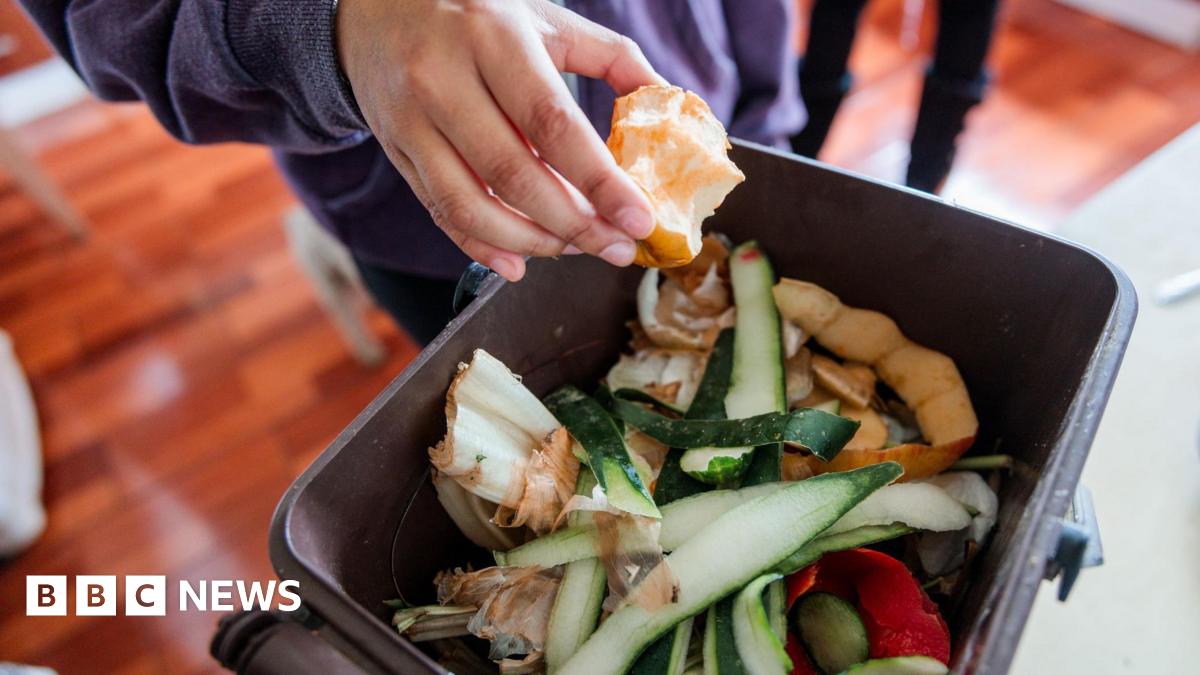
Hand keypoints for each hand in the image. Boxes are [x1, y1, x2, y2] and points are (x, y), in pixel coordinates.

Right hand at [337, 0, 663, 280]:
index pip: (553, 123)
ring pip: (472, 205)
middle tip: (617, 247)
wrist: (376, 4)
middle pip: (514, 174)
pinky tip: (517, 263)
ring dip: (531, 242)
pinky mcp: (394, 148)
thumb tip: (668, 102)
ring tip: (574, 249)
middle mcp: (443, 78)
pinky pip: (439, 211)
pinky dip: (479, 247)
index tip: (639, 219)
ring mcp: (411, 118)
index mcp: (494, 38)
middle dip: (574, 224)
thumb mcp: (544, 17)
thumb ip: (610, 56)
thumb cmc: (477, 13)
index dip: (599, 180)